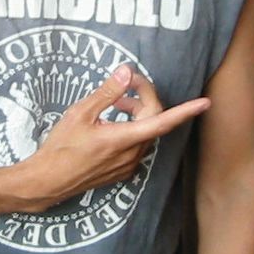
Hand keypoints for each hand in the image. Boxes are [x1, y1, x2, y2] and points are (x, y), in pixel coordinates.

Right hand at [18, 65, 209, 211]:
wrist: (48, 181)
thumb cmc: (60, 147)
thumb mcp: (79, 113)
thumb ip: (107, 93)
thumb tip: (126, 72)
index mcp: (123, 139)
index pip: (163, 121)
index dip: (186, 111)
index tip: (205, 103)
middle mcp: (131, 155)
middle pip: (153, 121)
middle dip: (144, 98)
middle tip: (125, 84)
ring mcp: (128, 166)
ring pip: (145, 134)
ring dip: (137, 114)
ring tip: (114, 104)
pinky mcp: (121, 172)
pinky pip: (136, 146)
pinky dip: (131, 130)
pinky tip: (110, 124)